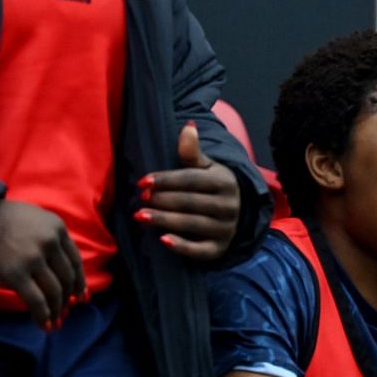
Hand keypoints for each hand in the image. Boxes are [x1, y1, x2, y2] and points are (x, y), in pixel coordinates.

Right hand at [0, 199, 84, 327]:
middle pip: (66, 278)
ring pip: (54, 292)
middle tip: (64, 310)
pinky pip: (36, 301)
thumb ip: (51, 241)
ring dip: (56, 310)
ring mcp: (33, 258)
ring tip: (54, 320)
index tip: (80, 295)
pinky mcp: (15, 274)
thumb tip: (61, 273)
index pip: (75, 261)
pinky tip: (44, 324)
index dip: (79, 281)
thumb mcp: (36, 221)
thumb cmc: (3, 222)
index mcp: (58, 228)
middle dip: (67, 298)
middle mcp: (50, 242)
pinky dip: (43, 315)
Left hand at [136, 121, 240, 261]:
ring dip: (164, 220)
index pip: (191, 180)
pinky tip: (162, 240)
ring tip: (140, 216)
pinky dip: (181, 246)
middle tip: (139, 199)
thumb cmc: (211, 186)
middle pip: (190, 202)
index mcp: (225, 182)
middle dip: (162, 200)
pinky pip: (200, 250)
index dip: (166, 180)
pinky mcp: (219, 249)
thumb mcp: (206, 167)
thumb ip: (193, 151)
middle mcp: (229, 205)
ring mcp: (225, 229)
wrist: (236, 212)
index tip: (142, 182)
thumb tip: (187, 126)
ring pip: (191, 224)